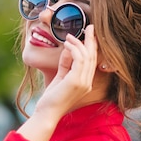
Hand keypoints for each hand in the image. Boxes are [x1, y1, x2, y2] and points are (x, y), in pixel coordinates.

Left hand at [16, 25, 98, 140]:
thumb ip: (66, 64)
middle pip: (93, 57)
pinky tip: (67, 44)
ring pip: (87, 56)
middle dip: (92, 40)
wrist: (47, 113)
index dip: (93, 46)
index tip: (90, 34)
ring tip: (70, 36)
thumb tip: (68, 49)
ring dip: (79, 43)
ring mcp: (83, 82)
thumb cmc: (52, 97)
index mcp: (86, 82)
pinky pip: (79, 59)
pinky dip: (74, 49)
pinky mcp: (76, 81)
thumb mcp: (61, 77)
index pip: (93, 61)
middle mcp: (87, 82)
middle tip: (90, 27)